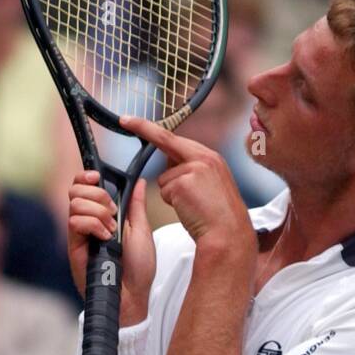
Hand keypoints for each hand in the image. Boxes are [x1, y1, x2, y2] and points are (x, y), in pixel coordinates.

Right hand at [67, 171, 155, 321]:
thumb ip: (135, 205)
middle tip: (113, 214)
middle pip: (76, 190)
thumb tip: (138, 182)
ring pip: (75, 204)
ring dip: (98, 213)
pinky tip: (104, 239)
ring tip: (111, 232)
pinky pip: (75, 222)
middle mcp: (88, 222)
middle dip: (98, 196)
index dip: (86, 177)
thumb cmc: (139, 269)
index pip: (84, 187)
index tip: (98, 177)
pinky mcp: (74, 247)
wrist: (133, 295)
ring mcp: (80, 234)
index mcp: (104, 215)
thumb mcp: (142, 230)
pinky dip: (93, 225)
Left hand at [120, 117, 255, 261]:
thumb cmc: (219, 217)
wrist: (229, 234)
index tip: (130, 119)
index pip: (176, 138)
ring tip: (193, 205)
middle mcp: (204, 158)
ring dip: (172, 194)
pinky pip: (165, 191)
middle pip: (165, 141)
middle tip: (124, 120)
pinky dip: (173, 203)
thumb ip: (193, 170)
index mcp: (211, 158)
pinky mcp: (183, 183)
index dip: (151, 128)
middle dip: (143, 129)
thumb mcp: (211, 185)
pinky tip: (190, 209)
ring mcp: (194, 169)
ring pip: (164, 178)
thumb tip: (170, 165)